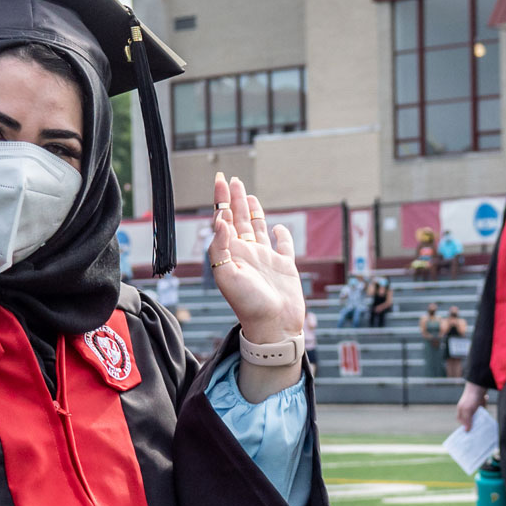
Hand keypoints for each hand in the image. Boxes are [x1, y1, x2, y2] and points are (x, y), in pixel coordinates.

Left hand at [209, 173, 304, 345]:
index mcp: (231, 253)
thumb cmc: (248, 305)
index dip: (221, 199)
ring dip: (253, 211)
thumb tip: (220, 219)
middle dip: (234, 199)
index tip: (220, 180)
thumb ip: (220, 246)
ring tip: (248, 194)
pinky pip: (283, 246)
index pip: (223, 220)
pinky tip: (276, 228)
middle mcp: (246, 253)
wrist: (273, 326)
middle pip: (238, 219)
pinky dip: (281, 235)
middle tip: (232, 179)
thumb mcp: (226, 275)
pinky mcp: (285, 267)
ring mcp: (266, 259)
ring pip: (257, 228)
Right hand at [456, 382, 486, 430]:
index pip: (463, 424)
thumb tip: (466, 431)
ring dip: (480, 422)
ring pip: (477, 419)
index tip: (472, 436)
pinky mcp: (480, 408)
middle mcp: (466, 412)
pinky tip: (487, 422)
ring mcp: (473, 410)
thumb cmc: (471, 399)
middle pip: (470, 422)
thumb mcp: (467, 410)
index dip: (467, 429)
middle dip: (474, 426)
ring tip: (484, 429)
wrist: (480, 387)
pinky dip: (484, 417)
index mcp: (461, 413)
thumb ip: (467, 420)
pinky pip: (482, 415)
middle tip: (479, 433)